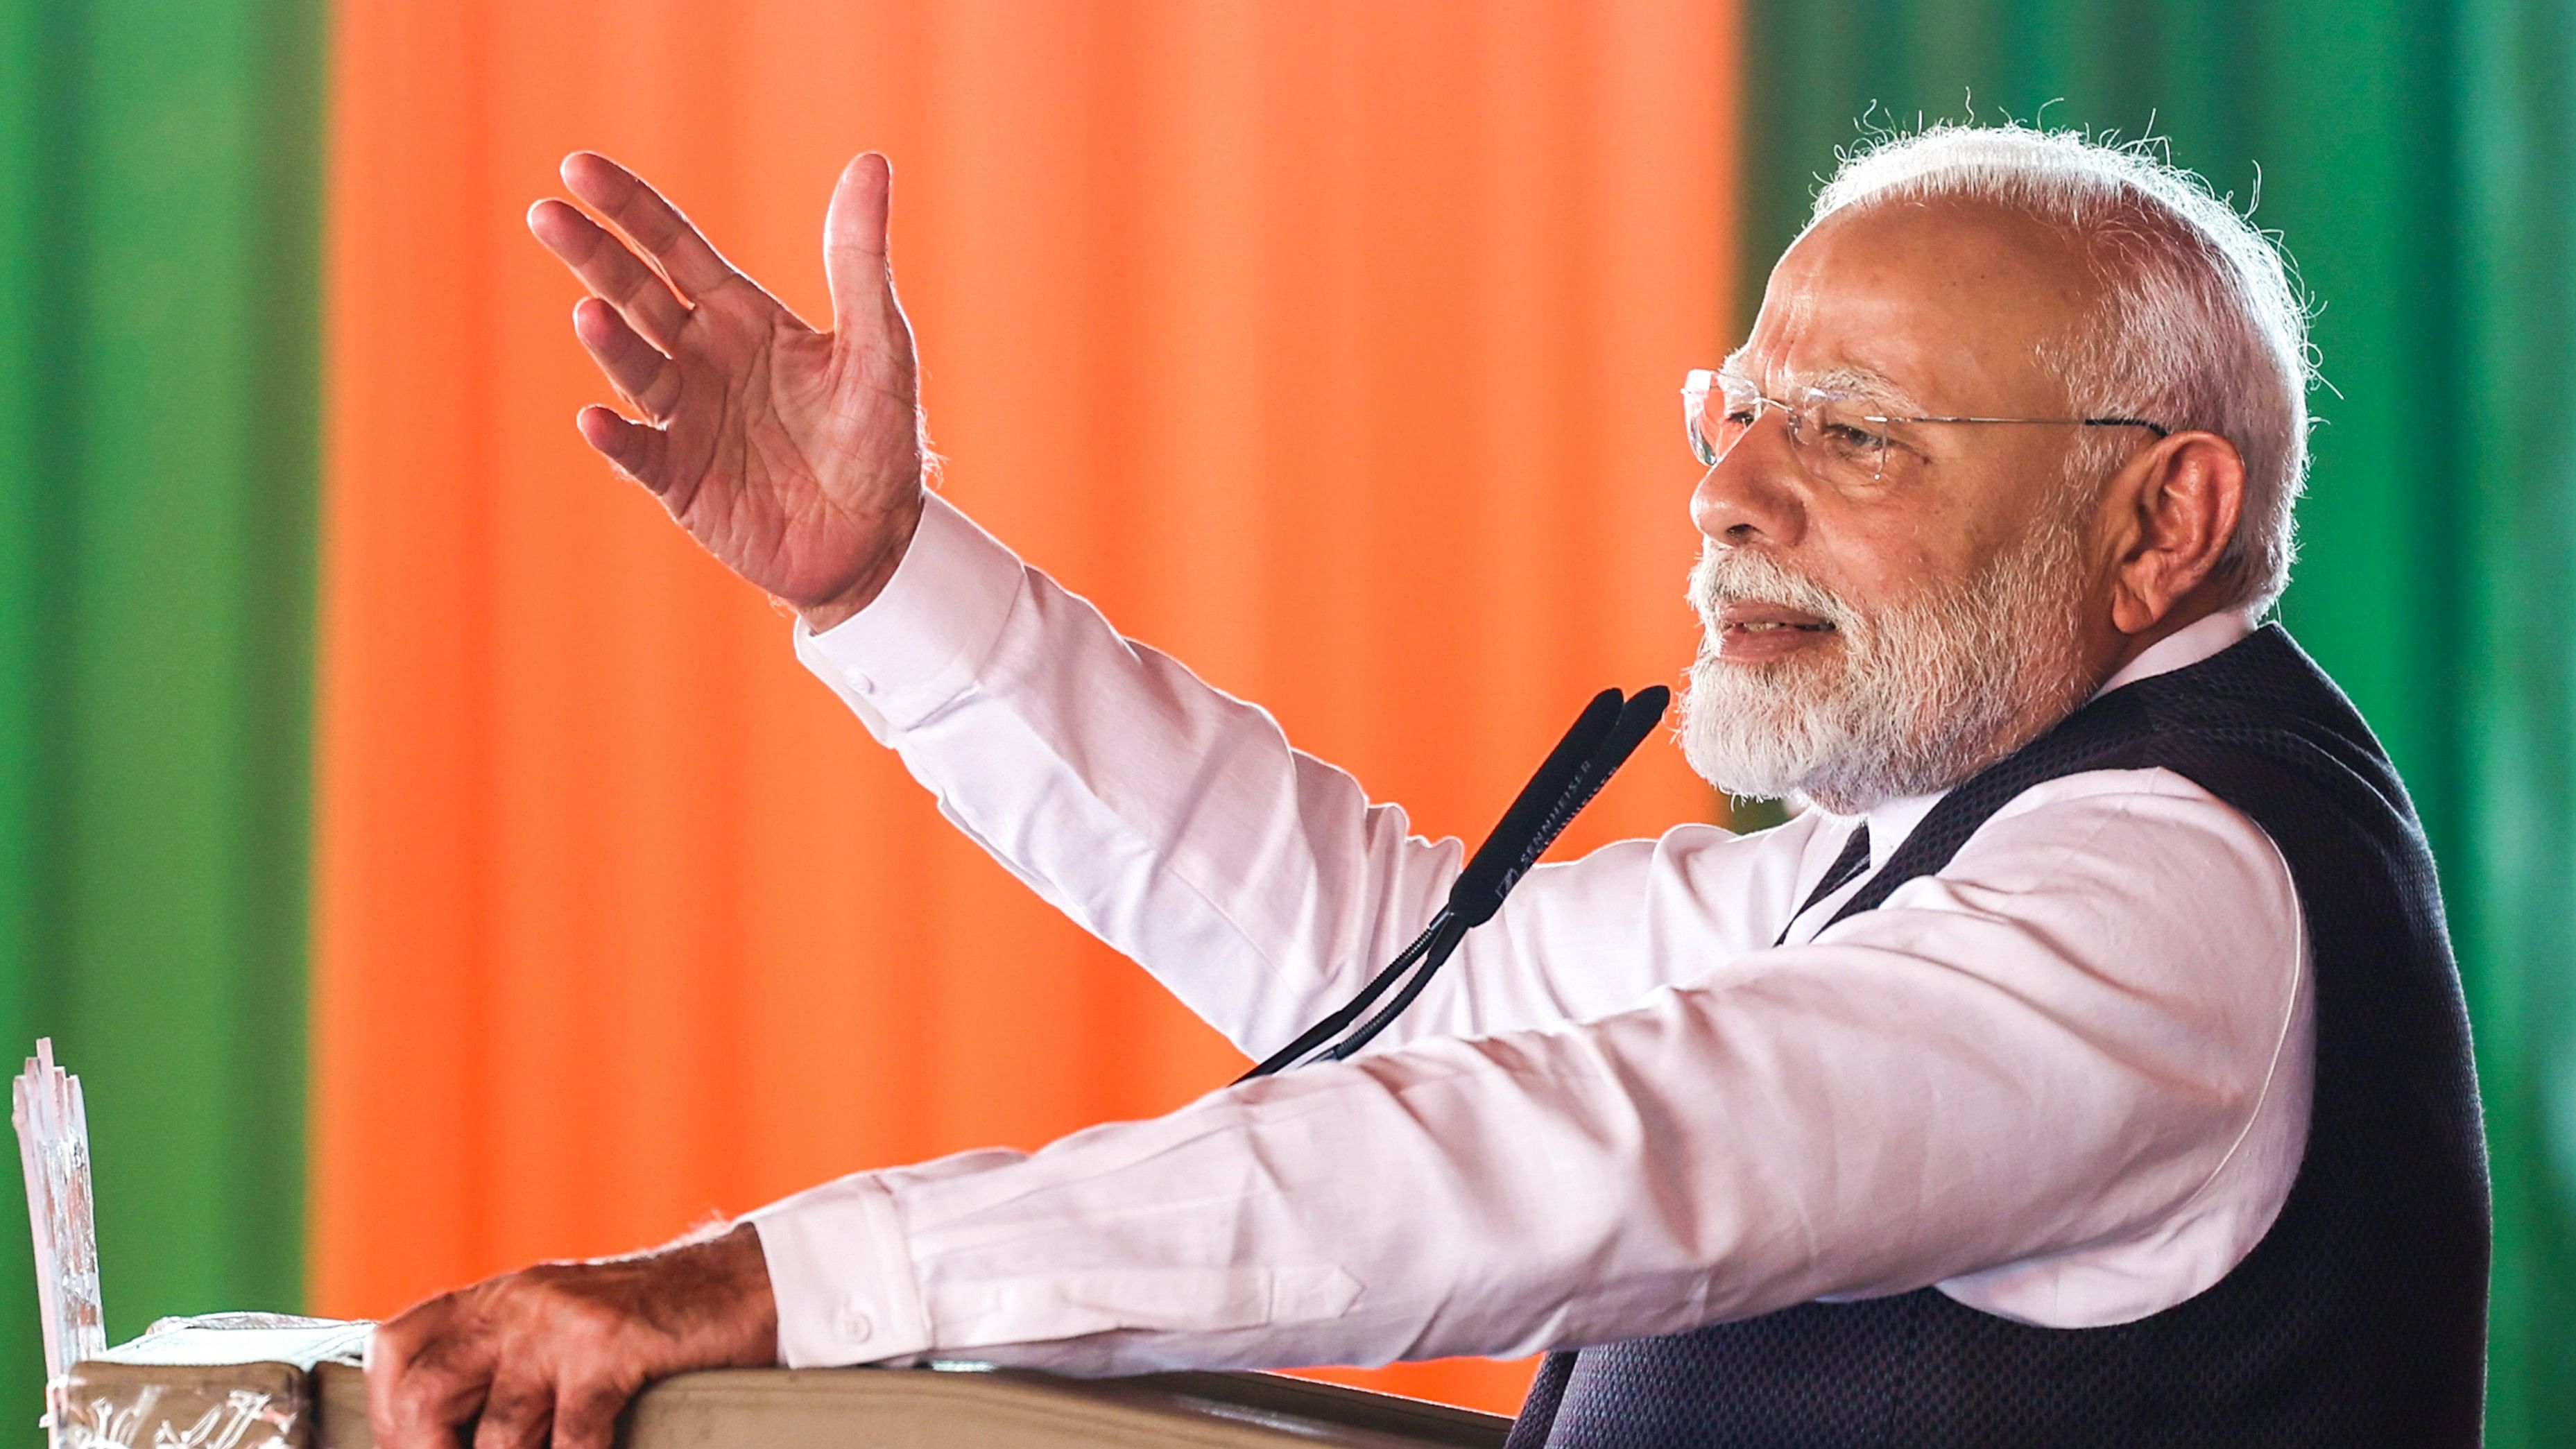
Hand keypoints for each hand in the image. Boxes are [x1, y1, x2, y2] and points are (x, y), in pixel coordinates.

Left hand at [366, 1222, 777, 1448]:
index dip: (383, 1416)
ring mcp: (562, 1322)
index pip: (393, 1347)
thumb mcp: (564, 1326)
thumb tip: (441, 1434)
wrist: (744, 1283)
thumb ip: (507, 1364)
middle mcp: (517, 1302)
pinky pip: (572, 1438)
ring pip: (497, 1435)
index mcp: (497, 1298)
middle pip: (422, 1395)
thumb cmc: (656, 1323)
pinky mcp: (614, 1346)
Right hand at [528, 152, 926, 631]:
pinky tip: (596, 419)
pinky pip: (641, 455)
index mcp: (740, 318)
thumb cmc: (879, 437)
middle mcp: (702, 361)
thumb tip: (871, 161)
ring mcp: (687, 421)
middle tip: (546, 214)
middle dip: (593, 256)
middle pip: (635, 295)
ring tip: (589, 313)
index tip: (578, 168)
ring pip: (635, 370)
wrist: (877, 539)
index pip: (673, 248)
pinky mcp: (682, 482)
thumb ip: (861, 259)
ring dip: (610, 342)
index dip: (629, 209)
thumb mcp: (880, 343)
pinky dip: (617, 439)